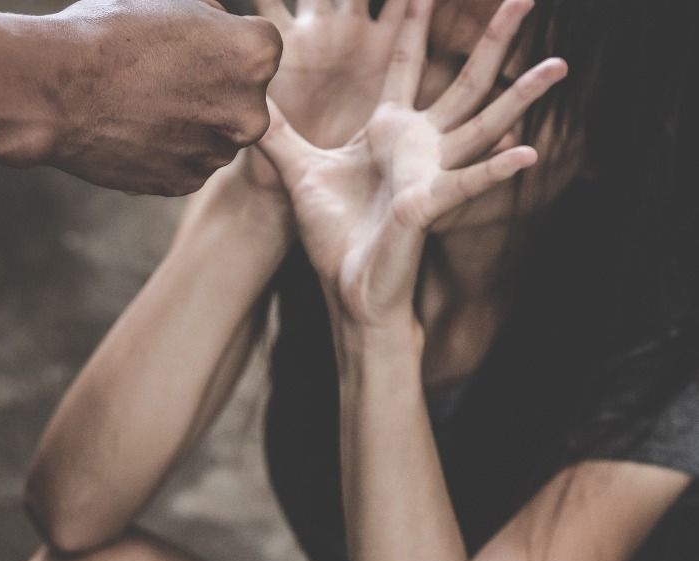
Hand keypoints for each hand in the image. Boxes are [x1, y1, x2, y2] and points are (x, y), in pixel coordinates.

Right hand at [47, 0, 282, 196]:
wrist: (54, 88)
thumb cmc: (109, 32)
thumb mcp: (174, 2)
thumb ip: (215, 21)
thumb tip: (222, 32)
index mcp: (258, 55)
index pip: (258, 50)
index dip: (220, 45)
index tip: (185, 45)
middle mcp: (250, 112)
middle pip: (242, 99)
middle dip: (214, 90)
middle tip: (163, 77)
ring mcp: (217, 154)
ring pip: (215, 135)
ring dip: (191, 122)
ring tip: (142, 103)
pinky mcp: (185, 183)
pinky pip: (186, 163)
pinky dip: (167, 150)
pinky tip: (134, 129)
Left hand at [258, 0, 566, 325]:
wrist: (346, 286)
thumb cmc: (331, 234)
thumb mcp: (296, 171)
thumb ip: (275, 133)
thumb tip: (246, 100)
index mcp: (389, 130)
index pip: (407, 63)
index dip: (415, 23)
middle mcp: (420, 144)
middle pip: (466, 79)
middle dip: (494, 37)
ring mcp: (432, 172)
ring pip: (485, 122)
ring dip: (523, 95)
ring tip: (560, 64)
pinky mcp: (430, 204)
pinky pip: (470, 182)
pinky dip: (498, 169)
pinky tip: (530, 152)